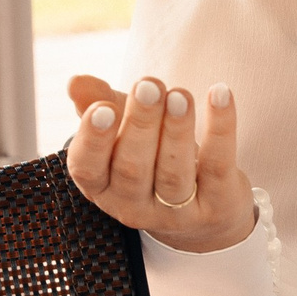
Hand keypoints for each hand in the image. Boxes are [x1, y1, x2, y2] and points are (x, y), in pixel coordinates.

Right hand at [64, 73, 257, 253]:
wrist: (202, 213)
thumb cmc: (152, 160)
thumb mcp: (122, 134)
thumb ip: (98, 105)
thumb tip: (75, 82)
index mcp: (102, 187)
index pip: (87, 169)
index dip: (94, 139)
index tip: (103, 107)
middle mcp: (133, 206)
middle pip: (133, 168)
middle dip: (141, 124)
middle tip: (148, 86)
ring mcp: (176, 212)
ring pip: (174, 172)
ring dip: (177, 130)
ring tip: (179, 95)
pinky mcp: (216, 205)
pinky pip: (217, 165)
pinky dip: (220, 129)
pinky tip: (219, 94)